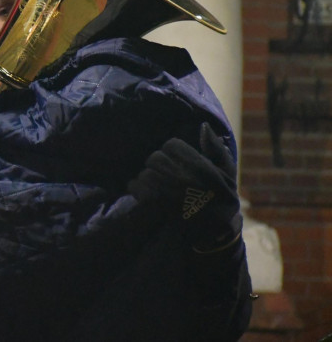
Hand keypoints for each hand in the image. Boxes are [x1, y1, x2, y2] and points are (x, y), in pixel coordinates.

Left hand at [127, 123, 241, 250]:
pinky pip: (136, 187)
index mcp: (199, 165)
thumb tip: (204, 127)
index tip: (176, 165)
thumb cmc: (222, 201)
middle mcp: (182, 175)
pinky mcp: (155, 204)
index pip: (171, 145)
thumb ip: (215, 150)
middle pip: (154, 158)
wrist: (216, 236)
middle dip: (156, 166)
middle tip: (163, 177)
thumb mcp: (227, 174)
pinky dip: (137, 190)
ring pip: (144, 172)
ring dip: (145, 179)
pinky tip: (146, 197)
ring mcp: (167, 189)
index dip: (171, 153)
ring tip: (154, 188)